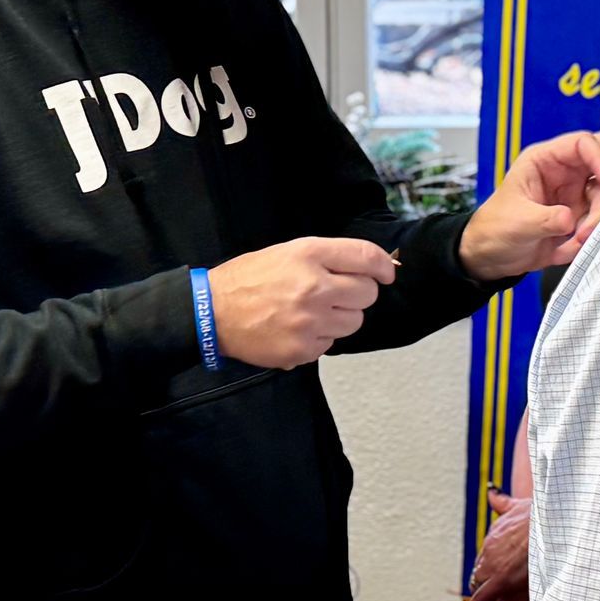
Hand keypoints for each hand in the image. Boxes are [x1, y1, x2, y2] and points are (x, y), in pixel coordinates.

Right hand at [207, 237, 396, 368]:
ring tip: (314, 311)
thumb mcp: (288, 251)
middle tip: (337, 293)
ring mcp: (309, 321)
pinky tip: (298, 328)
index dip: (383, 266)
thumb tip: (371, 267)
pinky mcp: (303, 349)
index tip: (387, 273)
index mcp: (309, 255)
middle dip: (358, 293)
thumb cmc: (249, 278)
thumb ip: (329, 256)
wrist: (212, 312)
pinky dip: (321, 337)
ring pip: (354, 322)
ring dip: (341, 317)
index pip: (366, 257)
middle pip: (367, 294)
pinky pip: (331, 344)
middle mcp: (314, 287)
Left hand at [456, 490, 530, 600]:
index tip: (499, 568)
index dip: (493, 565)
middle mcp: (489, 550)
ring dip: (488, 592)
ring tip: (502, 598)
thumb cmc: (539, 514)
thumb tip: (491, 491)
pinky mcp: (500, 580)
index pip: (487, 556)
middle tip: (506, 584)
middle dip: (489, 579)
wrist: (550, 523)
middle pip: (481, 572)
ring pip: (482, 586)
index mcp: (494, 534)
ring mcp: (492, 565)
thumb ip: (501, 501)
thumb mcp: (517, 504)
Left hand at [459, 130, 599, 281]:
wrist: (492, 257)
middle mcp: (564, 172)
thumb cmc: (495, 229)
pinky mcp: (581, 215)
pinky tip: (573, 244)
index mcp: (544, 161)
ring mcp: (575, 193)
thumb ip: (546, 220)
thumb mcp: (518, 223)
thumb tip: (572, 219)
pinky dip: (596, 232)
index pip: (583, 143)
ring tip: (580, 237)